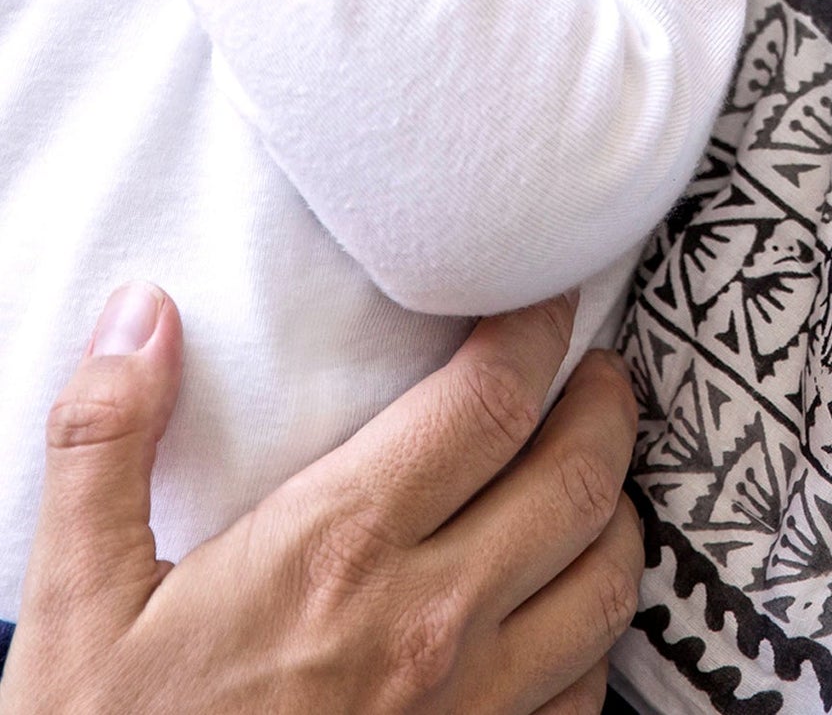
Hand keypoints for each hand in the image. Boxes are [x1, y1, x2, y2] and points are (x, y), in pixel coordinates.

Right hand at [0, 285, 641, 714]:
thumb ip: (107, 443)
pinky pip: (584, 692)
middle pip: (578, 478)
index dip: (536, 328)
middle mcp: (429, 622)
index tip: (542, 298)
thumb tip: (142, 316)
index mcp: (340, 547)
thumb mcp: (75, 602)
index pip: (491, 402)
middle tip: (596, 367)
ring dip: (617, 512)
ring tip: (599, 470)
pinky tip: (564, 605)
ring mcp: (470, 710)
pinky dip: (594, 633)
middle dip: (606, 403)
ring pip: (605, 585)